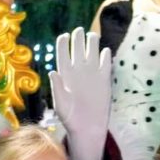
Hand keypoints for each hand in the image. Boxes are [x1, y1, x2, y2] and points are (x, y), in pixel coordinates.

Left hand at [48, 28, 111, 159]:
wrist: (87, 128)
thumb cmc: (69, 117)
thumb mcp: (60, 104)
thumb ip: (57, 88)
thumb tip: (53, 71)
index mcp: (65, 74)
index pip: (63, 54)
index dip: (63, 44)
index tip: (64, 36)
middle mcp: (78, 71)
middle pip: (77, 48)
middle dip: (78, 38)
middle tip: (79, 31)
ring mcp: (92, 73)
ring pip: (92, 51)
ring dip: (92, 42)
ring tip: (92, 37)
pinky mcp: (104, 79)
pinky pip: (106, 62)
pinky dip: (106, 56)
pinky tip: (105, 52)